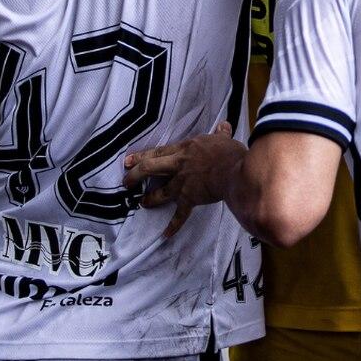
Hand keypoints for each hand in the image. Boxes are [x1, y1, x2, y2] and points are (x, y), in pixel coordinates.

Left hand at [124, 120, 243, 236]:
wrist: (234, 172)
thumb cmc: (229, 154)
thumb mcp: (223, 140)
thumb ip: (220, 134)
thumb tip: (223, 125)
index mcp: (184, 150)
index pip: (158, 152)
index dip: (141, 156)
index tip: (128, 161)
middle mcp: (178, 166)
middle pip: (150, 168)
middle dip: (135, 175)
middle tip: (126, 182)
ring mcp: (182, 183)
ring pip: (160, 192)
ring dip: (150, 199)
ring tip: (142, 203)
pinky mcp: (190, 199)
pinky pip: (179, 215)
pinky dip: (173, 226)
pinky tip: (165, 235)